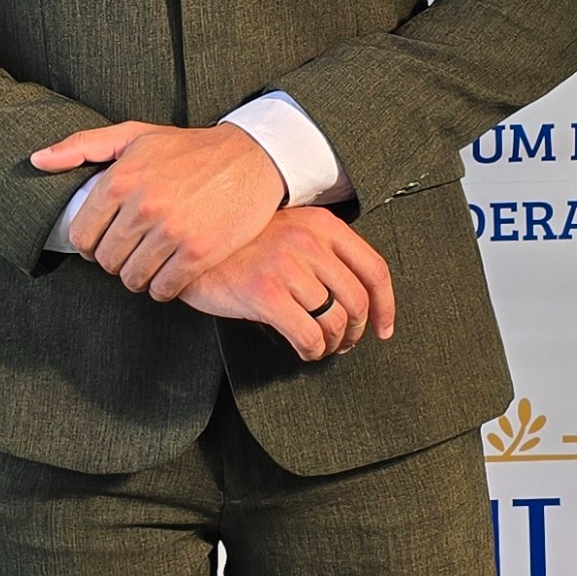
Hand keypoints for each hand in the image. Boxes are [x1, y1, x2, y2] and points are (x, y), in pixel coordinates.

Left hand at [29, 120, 285, 296]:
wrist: (253, 158)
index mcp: (121, 179)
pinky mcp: (199, 253)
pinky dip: (163, 287)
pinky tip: (171, 272)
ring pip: (132, 279)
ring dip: (138, 277)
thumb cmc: (188, 148)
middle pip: (106, 261)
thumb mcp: (134, 135)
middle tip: (132, 250)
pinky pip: (164, 289)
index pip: (82, 235)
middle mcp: (143, 206)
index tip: (106, 239)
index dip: (91, 243)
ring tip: (150, 262)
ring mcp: (171, 232)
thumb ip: (81, 146)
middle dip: (115, 260)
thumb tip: (36, 160)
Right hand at [175, 214, 395, 363]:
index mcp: (322, 224)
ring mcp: (286, 266)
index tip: (383, 330)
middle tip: (343, 344)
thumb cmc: (242, 246)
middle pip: (357, 301)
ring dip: (332, 344)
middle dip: (355, 332)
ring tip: (320, 348)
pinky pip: (308, 336)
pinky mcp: (264, 293)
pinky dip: (312, 351)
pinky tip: (303, 351)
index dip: (386, 306)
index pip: (374, 269)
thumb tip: (360, 299)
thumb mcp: (289, 232)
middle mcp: (309, 242)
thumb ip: (323, 252)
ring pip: (334, 322)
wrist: (190, 247)